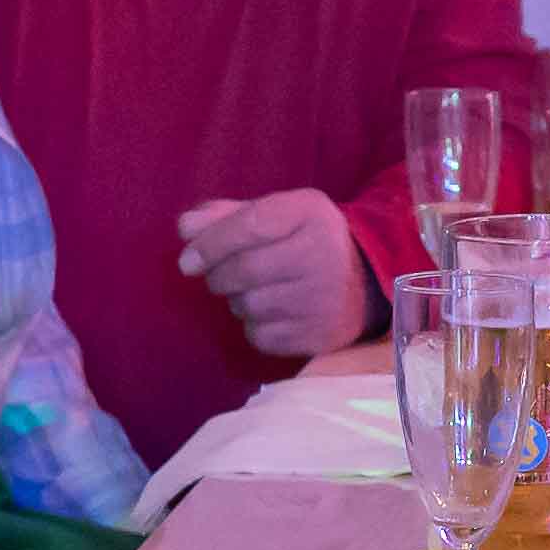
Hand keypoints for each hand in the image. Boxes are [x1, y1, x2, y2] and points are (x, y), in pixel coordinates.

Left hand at [176, 189, 378, 358]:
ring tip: (255, 291)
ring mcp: (323, 299)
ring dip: (238, 300)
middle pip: (244, 271)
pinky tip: (272, 312)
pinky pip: (260, 336)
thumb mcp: (274, 214)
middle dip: (218, 276)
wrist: (364, 282)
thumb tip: (185, 228)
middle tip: (219, 276)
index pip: (250, 225)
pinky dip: (254, 326)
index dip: (211, 244)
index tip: (187, 261)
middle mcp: (322, 254)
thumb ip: (226, 216)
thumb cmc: (303, 240)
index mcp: (309, 213)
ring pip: (248, 306)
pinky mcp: (318, 335)